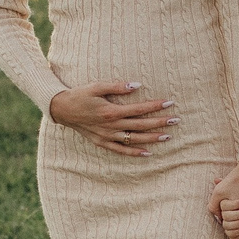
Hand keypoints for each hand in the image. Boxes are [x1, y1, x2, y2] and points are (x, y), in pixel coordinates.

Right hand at [47, 81, 177, 156]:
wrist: (62, 110)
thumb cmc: (80, 95)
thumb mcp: (96, 86)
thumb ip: (117, 86)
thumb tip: (137, 85)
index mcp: (111, 111)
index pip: (138, 109)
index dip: (155, 106)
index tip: (169, 103)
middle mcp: (111, 126)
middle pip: (140, 125)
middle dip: (159, 122)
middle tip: (176, 120)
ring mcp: (107, 136)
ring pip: (134, 139)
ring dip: (152, 138)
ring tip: (168, 136)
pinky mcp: (102, 142)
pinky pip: (121, 150)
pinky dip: (135, 152)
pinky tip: (148, 153)